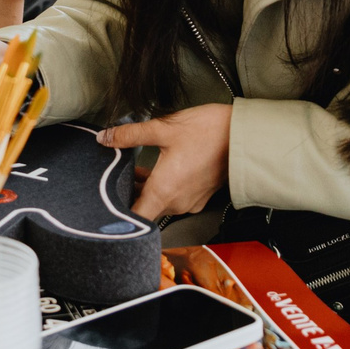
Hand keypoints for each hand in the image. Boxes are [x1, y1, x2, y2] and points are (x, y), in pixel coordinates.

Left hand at [97, 102, 231, 219]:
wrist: (244, 135)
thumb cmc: (208, 132)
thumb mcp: (163, 128)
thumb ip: (130, 135)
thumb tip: (105, 137)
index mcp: (163, 192)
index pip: (134, 220)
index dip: (118, 216)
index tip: (105, 207)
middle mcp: (177, 203)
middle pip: (145, 210)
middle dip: (129, 196)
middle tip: (116, 179)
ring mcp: (190, 201)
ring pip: (159, 203)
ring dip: (146, 190)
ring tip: (135, 170)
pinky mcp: (200, 195)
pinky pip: (174, 197)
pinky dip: (163, 187)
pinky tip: (159, 168)